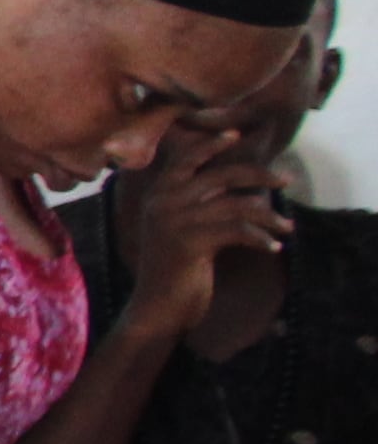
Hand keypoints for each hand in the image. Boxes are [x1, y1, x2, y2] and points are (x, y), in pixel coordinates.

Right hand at [115, 136, 291, 339]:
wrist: (157, 307)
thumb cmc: (175, 270)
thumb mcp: (180, 229)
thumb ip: (195, 204)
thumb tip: (235, 184)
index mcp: (158, 195)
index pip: (186, 158)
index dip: (212, 144)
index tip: (236, 136)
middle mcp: (163, 202)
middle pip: (221, 176)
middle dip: (259, 175)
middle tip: (286, 181)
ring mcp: (174, 221)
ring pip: (237, 205)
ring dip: (270, 216)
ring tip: (286, 227)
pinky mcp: (190, 242)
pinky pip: (238, 230)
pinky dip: (261, 238)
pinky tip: (273, 247)